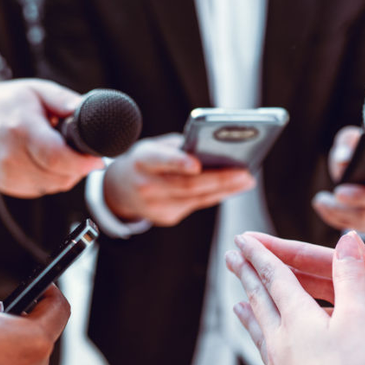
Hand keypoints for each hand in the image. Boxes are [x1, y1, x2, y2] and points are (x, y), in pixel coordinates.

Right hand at [0, 75, 103, 197]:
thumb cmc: (8, 103)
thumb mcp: (38, 91)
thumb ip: (65, 102)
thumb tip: (90, 112)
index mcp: (21, 130)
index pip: (56, 157)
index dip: (82, 163)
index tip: (98, 160)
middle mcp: (11, 157)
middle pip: (59, 176)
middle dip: (78, 167)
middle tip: (80, 150)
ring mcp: (7, 175)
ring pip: (54, 186)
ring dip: (65, 174)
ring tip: (58, 151)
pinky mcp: (7, 186)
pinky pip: (42, 189)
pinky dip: (51, 178)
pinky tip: (44, 161)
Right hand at [102, 133, 255, 225]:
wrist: (119, 188)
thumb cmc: (144, 161)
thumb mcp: (154, 146)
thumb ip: (179, 148)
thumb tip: (215, 150)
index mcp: (142, 160)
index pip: (160, 160)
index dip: (178, 163)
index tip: (197, 164)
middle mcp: (146, 185)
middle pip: (187, 185)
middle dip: (219, 179)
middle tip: (244, 173)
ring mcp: (155, 206)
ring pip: (196, 198)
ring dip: (225, 189)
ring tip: (246, 180)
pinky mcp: (166, 218)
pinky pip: (196, 205)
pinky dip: (215, 196)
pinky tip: (231, 189)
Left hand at [225, 231, 364, 364]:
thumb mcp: (359, 320)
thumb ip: (351, 278)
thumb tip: (348, 238)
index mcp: (299, 316)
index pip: (274, 276)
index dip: (259, 254)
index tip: (242, 239)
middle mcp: (281, 336)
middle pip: (259, 298)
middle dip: (246, 274)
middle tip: (230, 256)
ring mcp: (278, 363)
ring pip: (258, 327)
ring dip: (247, 308)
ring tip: (235, 301)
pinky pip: (264, 353)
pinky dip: (257, 341)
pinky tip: (261, 346)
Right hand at [242, 232, 364, 359]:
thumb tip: (348, 241)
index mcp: (362, 269)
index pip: (310, 259)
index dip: (278, 250)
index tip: (248, 241)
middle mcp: (354, 289)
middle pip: (301, 280)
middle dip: (266, 270)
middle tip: (233, 260)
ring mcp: (361, 315)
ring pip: (311, 308)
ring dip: (280, 302)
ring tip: (248, 295)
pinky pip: (332, 338)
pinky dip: (308, 336)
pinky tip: (290, 339)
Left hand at [312, 126, 364, 233]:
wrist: (364, 170)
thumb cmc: (360, 153)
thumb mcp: (351, 141)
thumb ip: (347, 144)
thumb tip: (343, 160)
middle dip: (357, 199)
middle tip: (337, 193)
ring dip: (342, 212)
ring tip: (321, 201)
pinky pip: (361, 228)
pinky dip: (340, 220)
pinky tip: (325, 210)